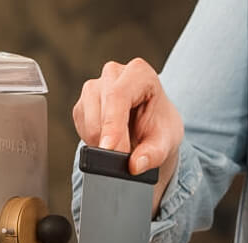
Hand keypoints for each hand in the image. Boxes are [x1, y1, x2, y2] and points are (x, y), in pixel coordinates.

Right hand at [72, 58, 183, 212]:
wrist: (151, 126)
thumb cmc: (159, 127)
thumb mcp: (166, 142)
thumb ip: (153, 154)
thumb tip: (135, 165)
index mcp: (139, 73)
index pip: (119, 95)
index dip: (112, 124)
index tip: (108, 149)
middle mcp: (114, 74)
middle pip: (101, 107)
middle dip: (108, 138)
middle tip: (122, 159)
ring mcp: (94, 87)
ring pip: (87, 118)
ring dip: (101, 141)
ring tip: (121, 148)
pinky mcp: (82, 104)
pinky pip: (81, 127)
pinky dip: (93, 141)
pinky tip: (110, 141)